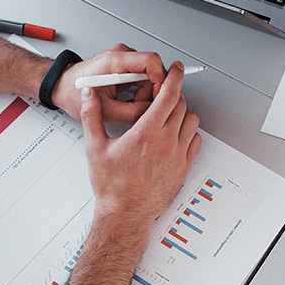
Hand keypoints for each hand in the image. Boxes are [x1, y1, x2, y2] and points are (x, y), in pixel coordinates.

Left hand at [53, 44, 165, 125]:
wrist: (62, 87)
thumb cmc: (74, 94)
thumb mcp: (105, 110)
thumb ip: (133, 112)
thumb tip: (153, 114)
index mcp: (115, 60)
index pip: (151, 61)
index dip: (160, 80)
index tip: (159, 96)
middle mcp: (121, 55)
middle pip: (153, 69)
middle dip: (152, 91)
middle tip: (140, 106)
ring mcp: (123, 59)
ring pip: (150, 75)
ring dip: (146, 93)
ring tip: (130, 104)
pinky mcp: (124, 66)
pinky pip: (143, 77)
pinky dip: (140, 91)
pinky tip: (129, 100)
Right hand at [79, 61, 200, 225]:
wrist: (124, 215)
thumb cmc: (111, 186)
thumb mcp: (95, 147)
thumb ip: (92, 116)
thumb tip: (88, 95)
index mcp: (146, 133)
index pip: (169, 95)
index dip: (174, 77)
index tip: (174, 69)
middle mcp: (166, 142)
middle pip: (182, 104)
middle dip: (174, 94)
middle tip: (163, 93)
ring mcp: (178, 156)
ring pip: (192, 121)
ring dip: (182, 113)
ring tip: (168, 114)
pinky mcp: (184, 168)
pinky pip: (195, 141)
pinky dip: (188, 132)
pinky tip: (174, 135)